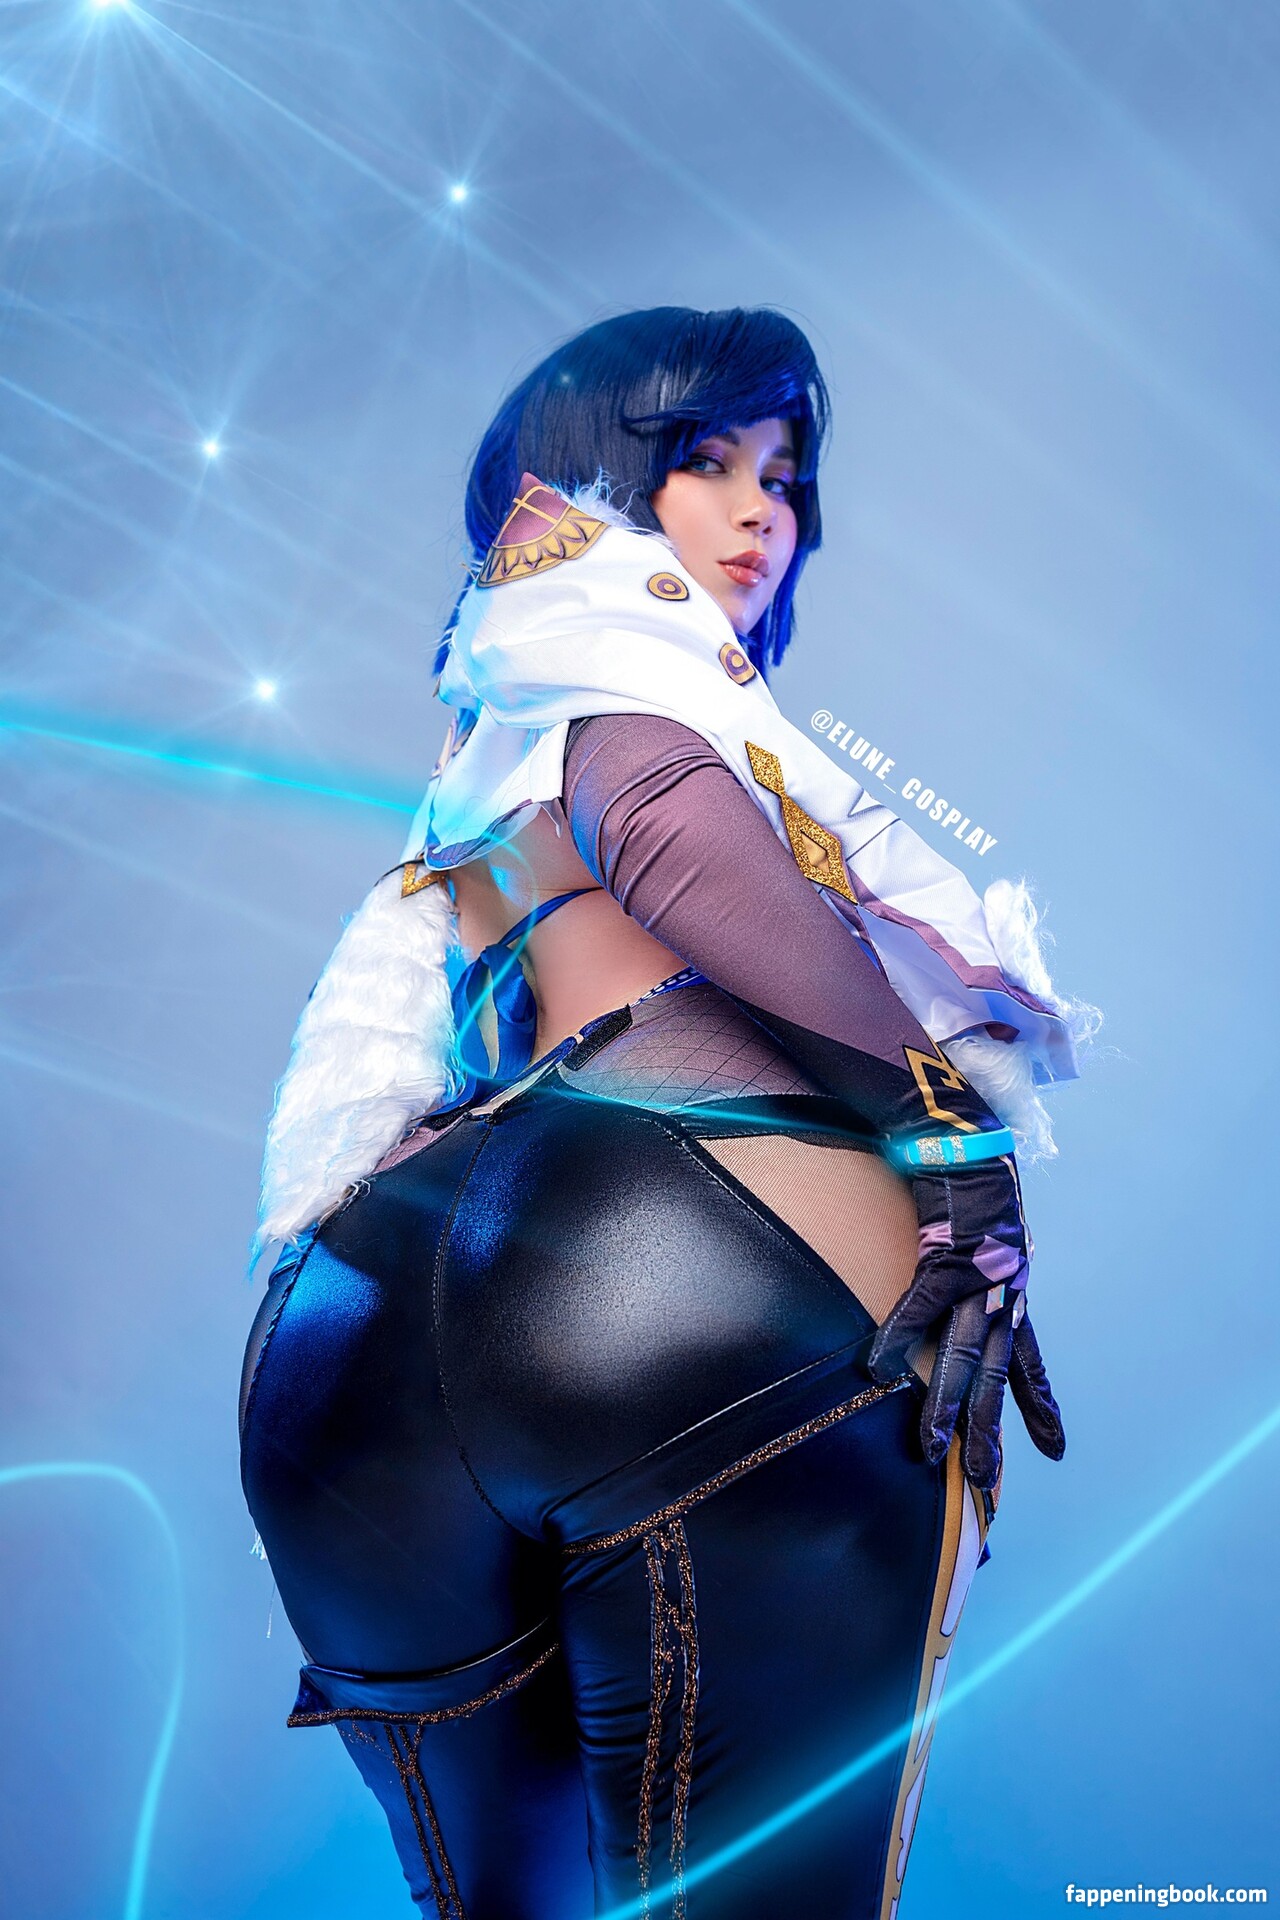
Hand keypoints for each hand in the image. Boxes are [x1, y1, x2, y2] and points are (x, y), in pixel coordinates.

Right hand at [868, 1155, 1064, 1490]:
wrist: (967, 1133)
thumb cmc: (972, 1181)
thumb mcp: (992, 1235)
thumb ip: (981, 1269)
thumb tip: (969, 1287)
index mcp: (1012, 1291)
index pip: (1028, 1361)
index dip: (1040, 1405)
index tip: (1055, 1449)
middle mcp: (1002, 1293)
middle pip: (995, 1374)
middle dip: (989, 1430)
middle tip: (984, 1480)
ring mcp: (976, 1279)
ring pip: (960, 1354)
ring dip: (946, 1404)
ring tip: (931, 1448)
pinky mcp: (943, 1257)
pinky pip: (918, 1307)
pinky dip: (898, 1338)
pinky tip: (878, 1370)